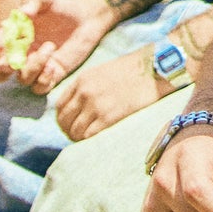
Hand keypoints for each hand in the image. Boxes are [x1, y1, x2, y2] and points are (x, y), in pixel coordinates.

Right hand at [0, 0, 115, 90]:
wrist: (86, 14)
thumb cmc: (61, 3)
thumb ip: (33, 2)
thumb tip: (23, 13)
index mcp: (11, 35)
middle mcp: (20, 53)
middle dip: (1, 70)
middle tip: (13, 61)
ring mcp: (35, 66)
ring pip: (22, 80)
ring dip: (32, 67)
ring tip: (49, 47)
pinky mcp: (52, 74)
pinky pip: (40, 88)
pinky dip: (44, 79)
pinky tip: (53, 65)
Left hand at [54, 49, 169, 141]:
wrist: (153, 69)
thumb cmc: (133, 70)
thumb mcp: (102, 72)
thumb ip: (88, 86)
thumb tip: (81, 105)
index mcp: (82, 80)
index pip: (59, 106)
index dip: (63, 118)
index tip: (70, 124)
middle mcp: (84, 93)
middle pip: (63, 120)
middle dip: (68, 130)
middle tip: (78, 136)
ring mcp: (95, 105)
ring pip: (74, 131)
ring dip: (78, 138)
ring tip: (88, 141)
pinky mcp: (109, 117)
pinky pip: (89, 136)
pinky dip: (89, 142)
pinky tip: (96, 141)